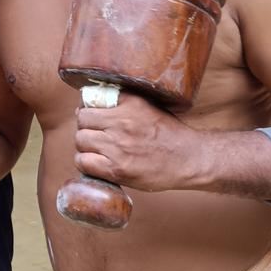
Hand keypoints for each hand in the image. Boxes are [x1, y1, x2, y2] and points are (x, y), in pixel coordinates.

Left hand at [74, 92, 207, 192]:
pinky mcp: (117, 169)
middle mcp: (122, 123)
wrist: (189, 158)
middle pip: (82, 121)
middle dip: (85, 128)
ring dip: (84, 146)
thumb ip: (123, 102)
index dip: (88, 111)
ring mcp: (118, 147)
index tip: (92, 118)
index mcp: (130, 105)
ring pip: (81, 141)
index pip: (91, 101)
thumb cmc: (169, 133)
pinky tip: (95, 163)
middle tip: (94, 135)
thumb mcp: (148, 106)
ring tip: (95, 150)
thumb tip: (92, 101)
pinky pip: (84, 162)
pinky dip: (85, 163)